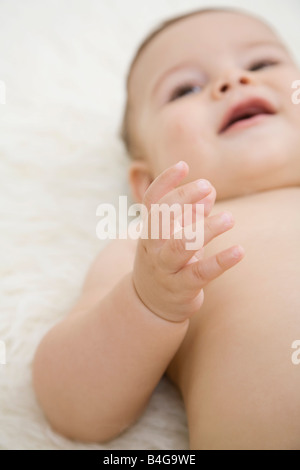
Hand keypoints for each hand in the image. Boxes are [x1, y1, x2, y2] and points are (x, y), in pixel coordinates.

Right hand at [132, 161, 244, 322]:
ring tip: (229, 218)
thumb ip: (191, 213)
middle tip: (207, 186)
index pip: (152, 201)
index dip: (164, 182)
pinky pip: (201, 273)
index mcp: (150, 230)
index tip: (183, 165)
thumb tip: (210, 190)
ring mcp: (165, 268)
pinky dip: (220, 261)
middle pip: (161, 219)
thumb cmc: (167, 261)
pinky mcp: (181, 287)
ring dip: (205, 229)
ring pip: (180, 246)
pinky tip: (239, 251)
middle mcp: (153, 247)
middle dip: (182, 198)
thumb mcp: (175, 235)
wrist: (151, 304)